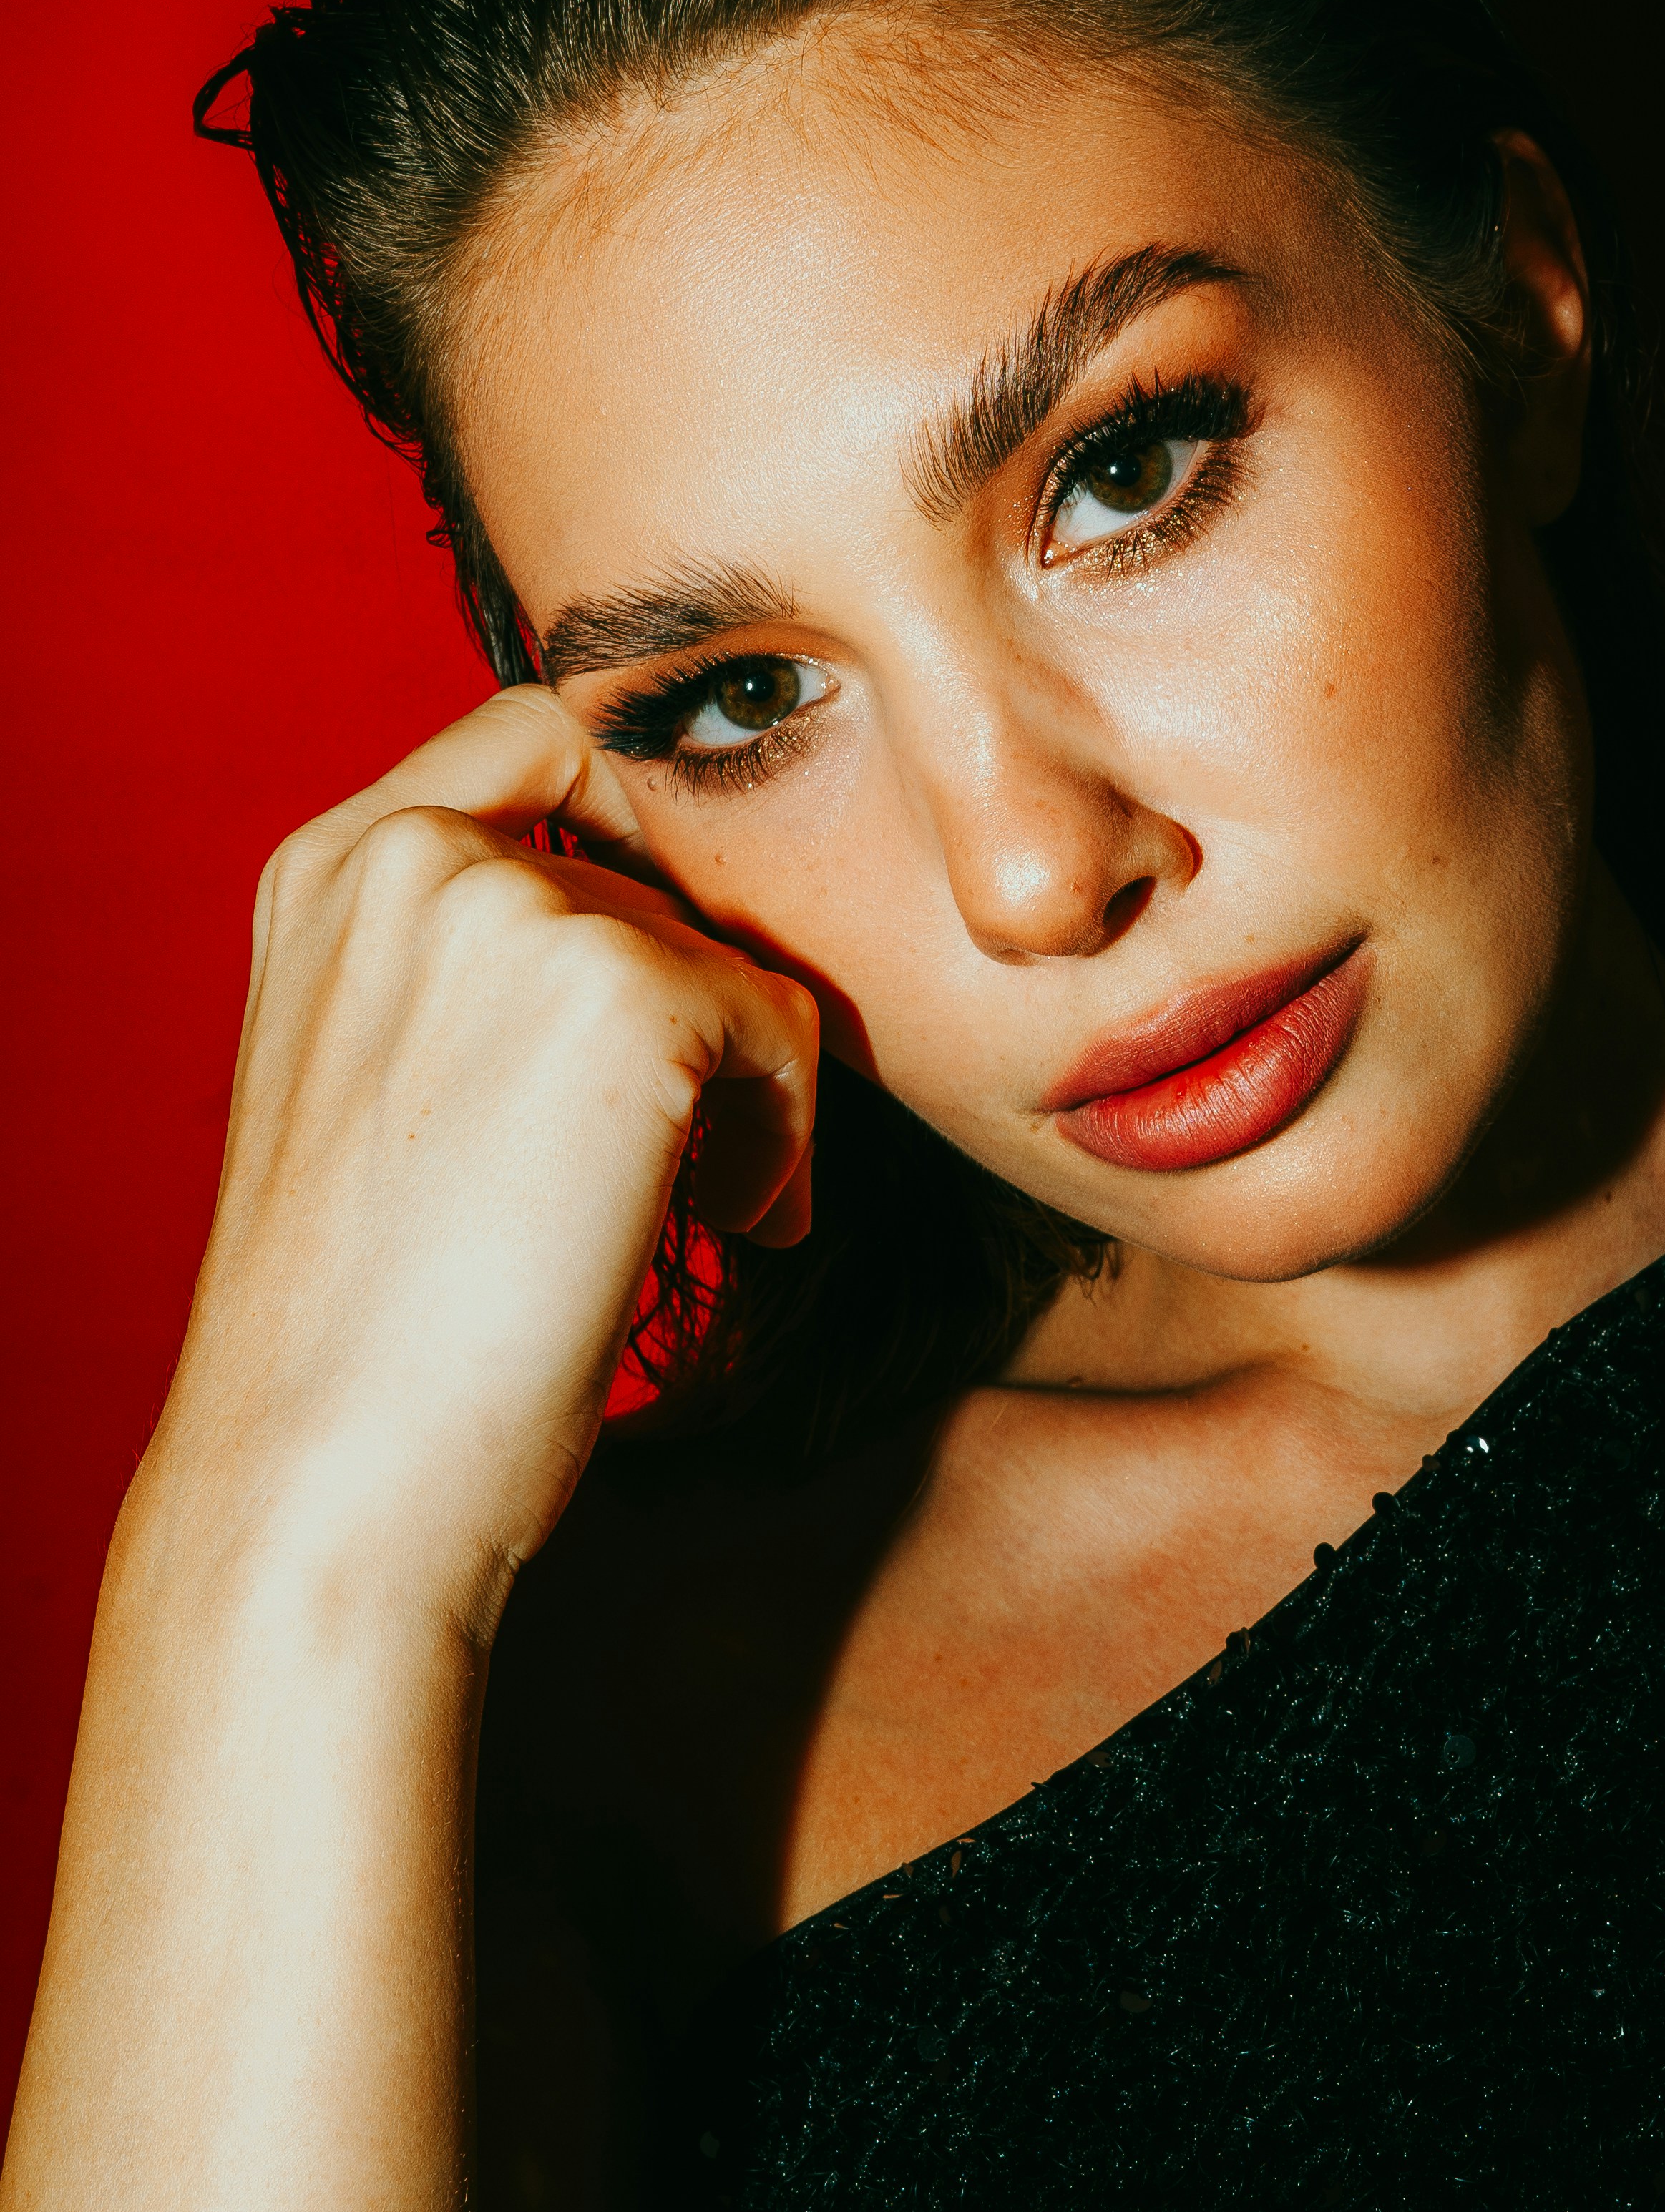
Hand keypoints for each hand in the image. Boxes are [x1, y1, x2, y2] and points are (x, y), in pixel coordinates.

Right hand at [143, 685, 817, 1639]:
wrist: (334, 1474)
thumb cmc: (374, 1322)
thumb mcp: (383, 1083)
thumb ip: (476, 967)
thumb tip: (672, 928)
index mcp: (331, 869)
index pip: (542, 737)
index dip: (640, 844)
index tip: (673, 985)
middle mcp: (410, 855)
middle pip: (660, 869)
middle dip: (698, 1010)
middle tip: (684, 1158)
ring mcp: (516, 909)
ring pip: (733, 951)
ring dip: (747, 1082)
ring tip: (693, 1207)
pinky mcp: (628, 990)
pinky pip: (785, 1028)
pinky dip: (782, 1137)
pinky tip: (725, 1229)